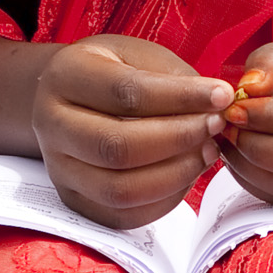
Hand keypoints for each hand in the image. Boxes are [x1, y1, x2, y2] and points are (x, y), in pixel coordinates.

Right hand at [30, 35, 233, 228]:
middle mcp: (51, 123)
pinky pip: (123, 215)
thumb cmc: (113, 73)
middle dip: (179, 139)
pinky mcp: (74, 199)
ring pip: (119, 188)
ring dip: (176, 174)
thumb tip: (216, 106)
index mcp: (65, 76)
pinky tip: (187, 174)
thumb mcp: (138, 57)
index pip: (126, 93)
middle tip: (216, 127)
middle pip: (117, 146)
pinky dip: (165, 200)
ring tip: (207, 152)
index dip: (180, 97)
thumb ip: (174, 79)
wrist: (71, 98)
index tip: (222, 96)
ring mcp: (58, 167)